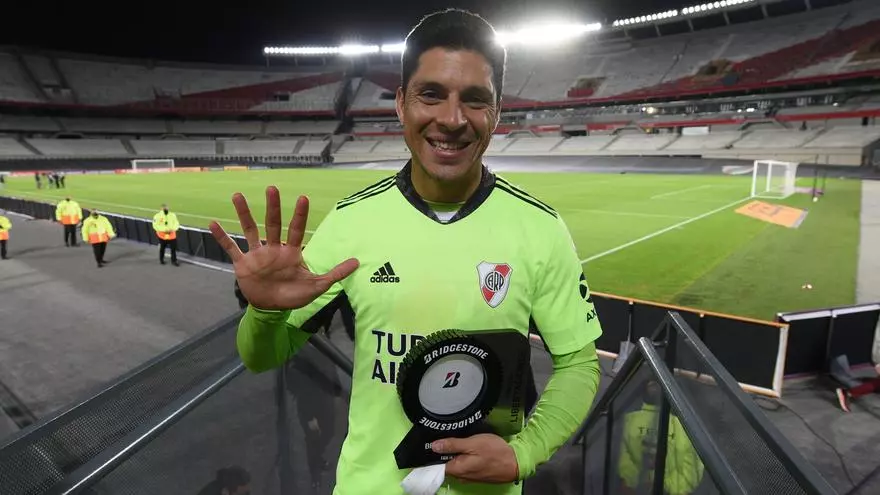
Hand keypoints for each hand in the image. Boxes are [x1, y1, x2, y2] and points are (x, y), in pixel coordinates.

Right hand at [209, 186, 358, 310]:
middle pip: (273, 224)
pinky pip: (231, 248)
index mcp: (291, 253)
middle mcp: (273, 249)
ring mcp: (256, 255)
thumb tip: (357, 263)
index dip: (299, 215)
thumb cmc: (294, 296)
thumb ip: (335, 274)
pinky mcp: (242, 264)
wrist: (272, 310)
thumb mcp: (317, 286)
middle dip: (273, 207)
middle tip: (272, 188)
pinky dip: (222, 237)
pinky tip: (213, 223)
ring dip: (244, 214)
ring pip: (250, 230)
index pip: (296, 230)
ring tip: (237, 195)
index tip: (303, 198)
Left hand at [432, 434, 518, 483]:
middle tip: (449, 435)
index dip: (434, 452)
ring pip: (456, 463)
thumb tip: (434, 446)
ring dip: (456, 452)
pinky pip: (465, 464)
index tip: (433, 440)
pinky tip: (469, 447)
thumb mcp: (472, 444)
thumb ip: (452, 445)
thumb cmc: (494, 452)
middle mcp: (461, 476)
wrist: (515, 462)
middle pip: (446, 463)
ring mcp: (469, 476)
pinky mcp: (477, 473)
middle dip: (445, 450)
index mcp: (457, 470)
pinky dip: (465, 456)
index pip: (436, 464)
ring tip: (460, 439)